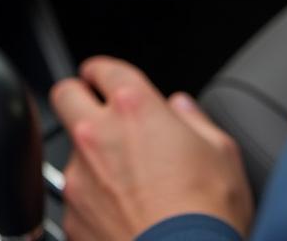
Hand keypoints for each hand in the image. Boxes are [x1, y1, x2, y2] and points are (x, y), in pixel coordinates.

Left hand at [52, 58, 253, 240]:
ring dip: (90, 158)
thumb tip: (183, 109)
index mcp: (132, 109)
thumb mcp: (222, 154)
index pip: (103, 68)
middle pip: (64, 95)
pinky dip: (92, 203)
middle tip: (94, 111)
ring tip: (126, 186)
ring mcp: (79, 176)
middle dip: (76, 97)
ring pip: (70, 151)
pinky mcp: (71, 216)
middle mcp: (97, 134)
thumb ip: (196, 120)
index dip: (102, 72)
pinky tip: (121, 218)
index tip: (103, 78)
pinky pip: (76, 199)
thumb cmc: (208, 218)